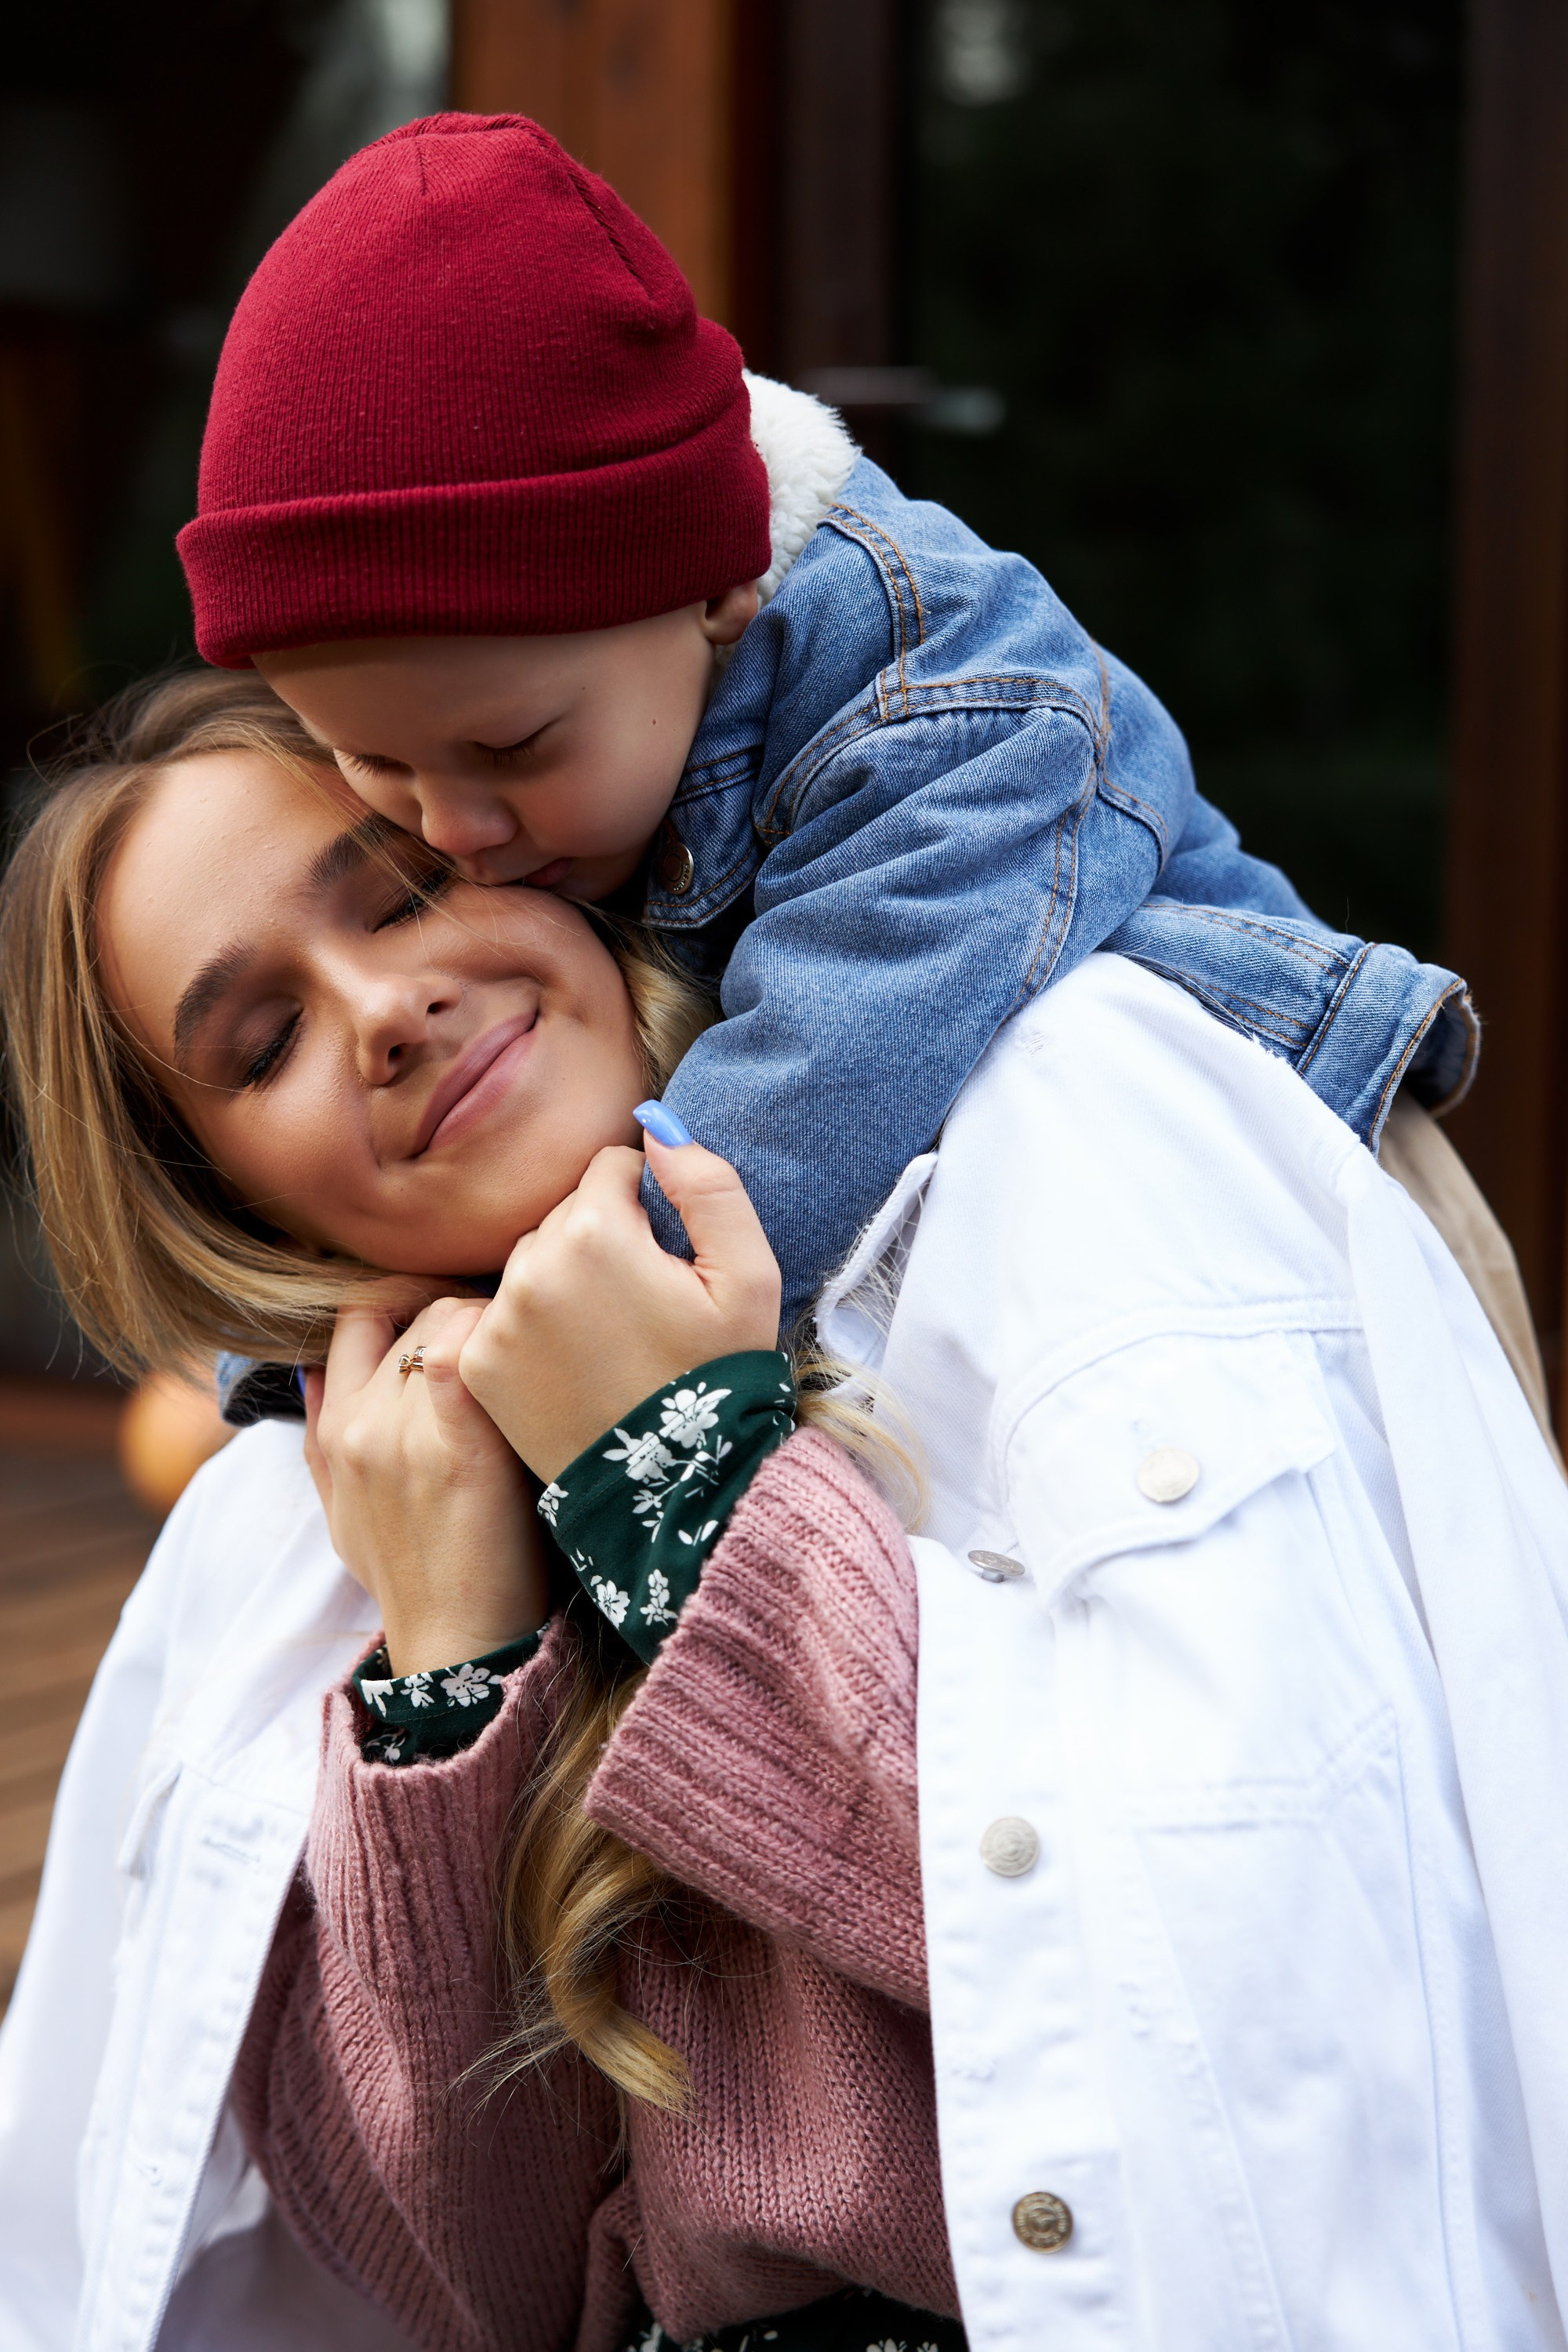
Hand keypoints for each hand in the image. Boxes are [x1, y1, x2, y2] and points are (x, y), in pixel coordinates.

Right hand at [305, 1295, 549, 1674]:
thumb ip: (319, 1439)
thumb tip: (309, 1370)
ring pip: (450, 1318)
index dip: (408, 1298)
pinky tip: (533, 1368)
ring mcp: (404, 1432)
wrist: (454, 1640)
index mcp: (334, 1430)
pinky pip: (464, 1350)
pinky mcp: (457, 1445)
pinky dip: (499, 1342)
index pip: (357, 1314)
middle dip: (469, 1315)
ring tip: (529, 1364)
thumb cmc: (410, 1575)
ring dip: (496, 1328)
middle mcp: (360, 1422)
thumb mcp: (341, 1509)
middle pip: (418, 1311)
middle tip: (513, 1346)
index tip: (457, 1316)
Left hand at [458, 1136, 781, 1482]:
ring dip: (564, 1281)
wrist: (677, 1488)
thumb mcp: (749, 1276)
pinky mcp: (477, 1362)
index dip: (649, 1209)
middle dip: (603, 1242)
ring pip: (532, 1260)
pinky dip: (532, 1327)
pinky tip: (573, 1363)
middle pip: (567, 1214)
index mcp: (595, 1230)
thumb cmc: (721, 1378)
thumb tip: (654, 1127)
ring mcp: (497, 1317)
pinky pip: (503, 1312)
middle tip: (642, 1306)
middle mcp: (530, 1265)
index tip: (667, 1264)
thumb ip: (709, 1184)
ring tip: (609, 1337)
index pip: (611, 1169)